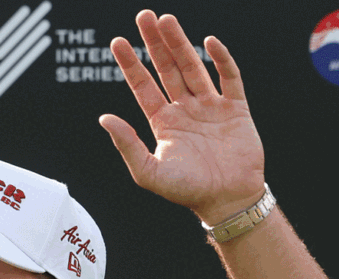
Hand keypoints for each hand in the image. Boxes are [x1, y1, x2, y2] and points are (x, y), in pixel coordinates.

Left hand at [100, 10, 265, 223]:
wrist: (228, 201)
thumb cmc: (188, 191)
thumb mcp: (149, 172)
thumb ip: (127, 145)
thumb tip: (103, 118)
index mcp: (163, 123)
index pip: (143, 86)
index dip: (131, 64)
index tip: (118, 42)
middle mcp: (185, 110)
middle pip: (167, 68)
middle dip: (155, 43)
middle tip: (144, 16)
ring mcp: (210, 107)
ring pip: (193, 67)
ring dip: (180, 44)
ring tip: (167, 20)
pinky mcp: (236, 109)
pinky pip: (229, 78)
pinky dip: (221, 60)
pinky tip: (209, 42)